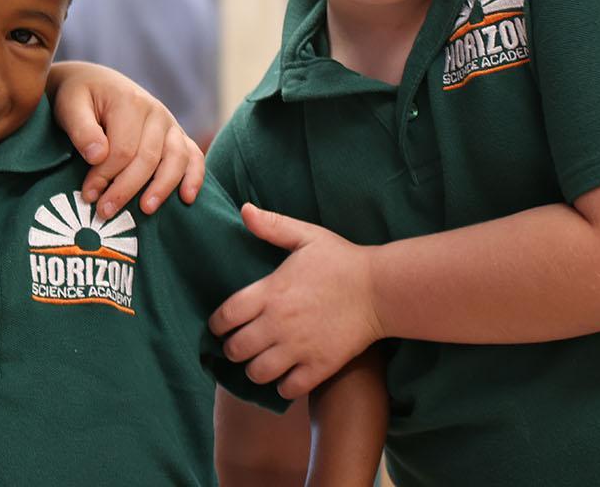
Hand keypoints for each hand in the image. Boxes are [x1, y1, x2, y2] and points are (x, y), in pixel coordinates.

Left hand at [47, 61, 203, 216]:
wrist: (95, 83)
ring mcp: (170, 124)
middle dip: (126, 189)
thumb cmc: (79, 97)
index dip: (105, 176)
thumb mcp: (70, 106)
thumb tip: (98, 157)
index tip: (88, 194)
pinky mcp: (177, 136)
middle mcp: (155, 111)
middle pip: (148, 158)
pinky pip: (193, 156)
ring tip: (146, 210)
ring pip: (175, 159)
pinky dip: (194, 177)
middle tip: (106, 212)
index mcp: (129, 101)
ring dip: (162, 188)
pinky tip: (187, 198)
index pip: (122, 149)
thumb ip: (81, 130)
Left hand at [210, 204, 383, 397]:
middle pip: (236, 349)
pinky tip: (285, 375)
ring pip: (258, 373)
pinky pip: (289, 388)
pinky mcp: (321, 366)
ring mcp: (299, 347)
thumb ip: (272, 226)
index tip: (222, 325)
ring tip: (260, 361)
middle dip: (232, 349)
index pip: (225, 317)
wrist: (381, 289)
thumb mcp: (306, 236)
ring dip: (254, 369)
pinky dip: (282, 386)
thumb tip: (244, 209)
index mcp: (270, 292)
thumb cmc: (342, 260)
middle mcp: (278, 323)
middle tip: (240, 345)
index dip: (217, 324)